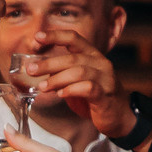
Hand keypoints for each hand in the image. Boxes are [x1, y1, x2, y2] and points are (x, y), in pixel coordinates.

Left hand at [20, 32, 134, 139]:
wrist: (120, 116)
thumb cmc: (95, 96)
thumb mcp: (77, 80)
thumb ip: (61, 72)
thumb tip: (36, 69)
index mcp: (92, 55)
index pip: (74, 38)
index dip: (55, 35)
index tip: (37, 37)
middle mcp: (100, 63)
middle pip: (72, 58)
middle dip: (49, 63)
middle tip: (31, 69)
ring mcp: (105, 79)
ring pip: (79, 72)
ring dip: (57, 79)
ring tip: (43, 87)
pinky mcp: (106, 96)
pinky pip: (88, 88)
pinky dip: (72, 90)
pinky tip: (61, 95)